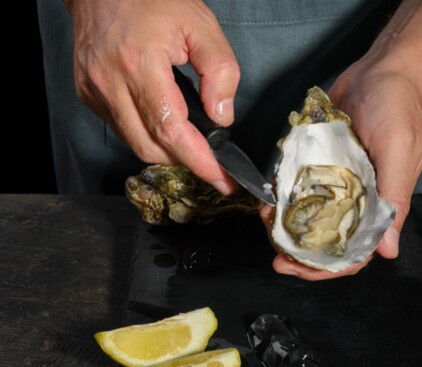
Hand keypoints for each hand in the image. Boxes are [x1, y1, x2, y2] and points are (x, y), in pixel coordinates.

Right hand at [66, 0, 239, 193]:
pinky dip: (146, 133)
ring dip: (166, 149)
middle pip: (150, 147)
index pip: (171, 130)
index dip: (199, 161)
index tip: (221, 179)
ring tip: (190, 141)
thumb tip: (221, 117)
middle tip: (211, 162)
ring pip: (134, 142)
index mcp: (140, 64)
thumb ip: (220, 71)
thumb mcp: (201, 25)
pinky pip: (121, 127)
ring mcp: (95, 90)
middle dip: (185, 161)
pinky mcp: (87, 93)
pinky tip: (161, 120)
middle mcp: (111, 83)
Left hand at [261, 60, 421, 280]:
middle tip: (274, 255)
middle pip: (326, 238)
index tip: (297, 269)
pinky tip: (268, 197)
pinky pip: (298, 184)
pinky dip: (283, 194)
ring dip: (286, 224)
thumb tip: (388, 251)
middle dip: (300, 252)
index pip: (354, 250)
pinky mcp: (319, 160)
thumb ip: (394, 198)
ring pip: (308, 214)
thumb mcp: (400, 152)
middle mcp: (356, 197)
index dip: (328, 267)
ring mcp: (335, 179)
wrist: (381, 69)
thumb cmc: (397, 109)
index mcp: (379, 204)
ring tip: (265, 222)